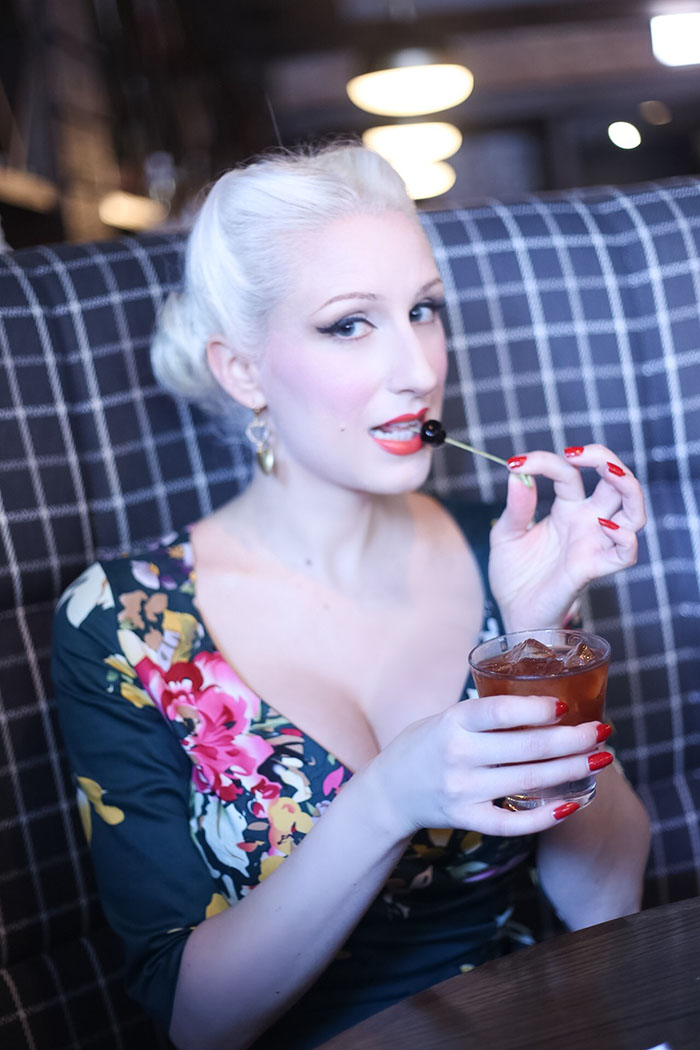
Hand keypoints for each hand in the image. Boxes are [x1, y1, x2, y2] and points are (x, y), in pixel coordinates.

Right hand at [370, 694, 611, 837]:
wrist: (390, 790)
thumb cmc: (428, 744)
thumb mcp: (448, 718)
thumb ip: (488, 716)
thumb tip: (550, 705)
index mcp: (453, 721)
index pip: (499, 710)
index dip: (536, 708)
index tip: (567, 706)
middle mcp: (457, 755)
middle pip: (526, 748)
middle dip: (573, 739)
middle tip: (603, 732)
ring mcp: (462, 790)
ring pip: (528, 782)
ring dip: (571, 770)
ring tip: (600, 759)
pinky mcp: (466, 818)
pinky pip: (512, 823)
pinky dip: (545, 816)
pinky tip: (572, 804)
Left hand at [488, 443, 645, 628]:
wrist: (512, 611)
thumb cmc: (514, 574)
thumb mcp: (506, 534)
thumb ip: (517, 506)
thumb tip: (518, 473)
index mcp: (567, 508)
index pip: (568, 473)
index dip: (545, 461)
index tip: (515, 464)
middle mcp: (587, 522)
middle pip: (617, 482)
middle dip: (606, 459)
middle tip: (578, 453)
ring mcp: (593, 544)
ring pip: (634, 512)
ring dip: (628, 487)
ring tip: (608, 472)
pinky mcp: (592, 568)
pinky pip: (625, 554)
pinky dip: (624, 537)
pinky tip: (604, 525)